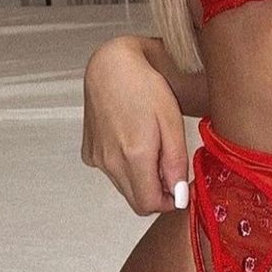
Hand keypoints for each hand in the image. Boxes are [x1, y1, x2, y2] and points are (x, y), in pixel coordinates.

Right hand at [81, 36, 191, 215]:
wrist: (111, 66)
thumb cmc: (145, 87)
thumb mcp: (172, 122)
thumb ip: (175, 163)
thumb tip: (179, 197)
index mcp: (134, 157)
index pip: (150, 205)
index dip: (170, 202)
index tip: (182, 187)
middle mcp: (110, 162)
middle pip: (137, 201)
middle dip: (157, 192)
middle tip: (170, 165)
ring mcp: (97, 158)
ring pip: (124, 187)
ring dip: (141, 178)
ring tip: (152, 145)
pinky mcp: (89, 151)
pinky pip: (111, 172)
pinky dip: (124, 165)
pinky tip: (131, 139)